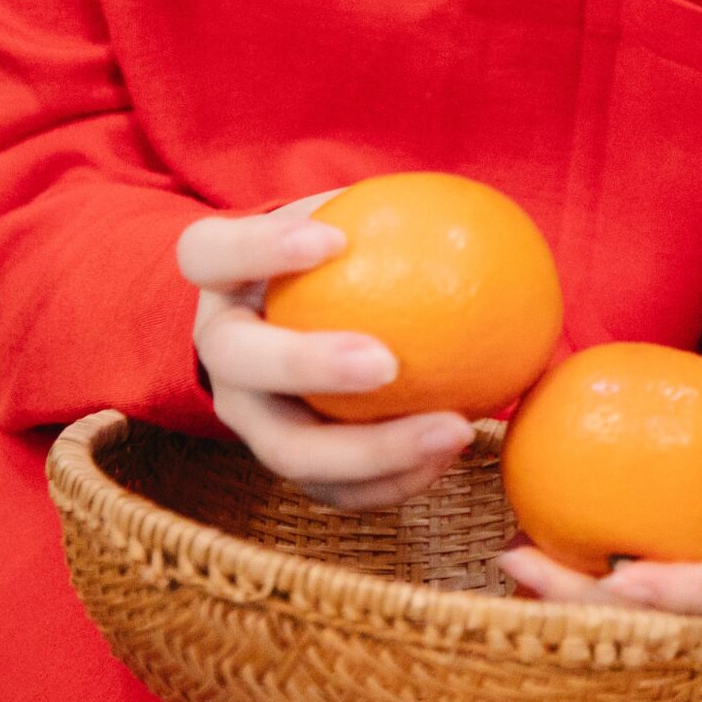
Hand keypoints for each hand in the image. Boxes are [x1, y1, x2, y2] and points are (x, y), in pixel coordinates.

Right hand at [178, 194, 473, 509]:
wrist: (301, 317)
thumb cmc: (341, 255)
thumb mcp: (354, 219)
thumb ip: (398, 213)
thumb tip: (490, 214)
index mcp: (222, 279)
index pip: (212, 252)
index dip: (259, 247)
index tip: (334, 238)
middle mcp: (220, 353)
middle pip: (238, 363)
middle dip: (306, 364)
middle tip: (387, 363)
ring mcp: (247, 415)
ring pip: (287, 449)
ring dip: (372, 449)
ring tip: (454, 428)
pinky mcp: (285, 461)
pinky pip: (333, 488)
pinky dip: (394, 480)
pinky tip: (454, 456)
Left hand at [500, 317, 701, 612]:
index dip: (683, 592)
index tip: (620, 576)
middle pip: (683, 620)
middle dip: (599, 606)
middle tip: (524, 561)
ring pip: (655, 616)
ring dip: (579, 597)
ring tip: (515, 557)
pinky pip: (645, 587)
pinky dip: (588, 576)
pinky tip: (533, 544)